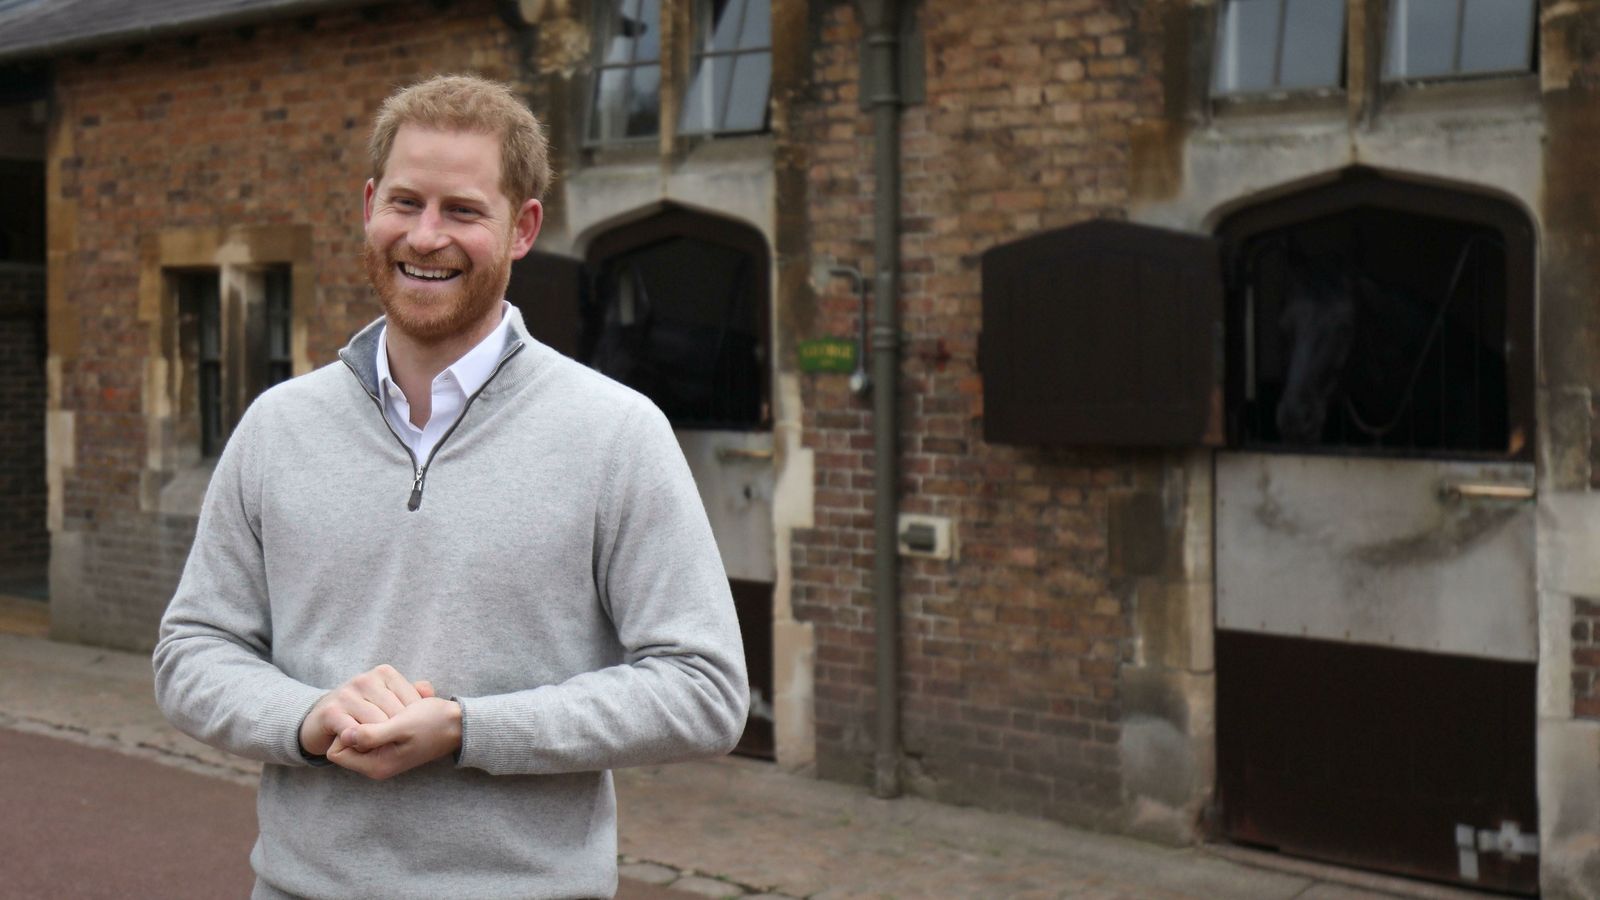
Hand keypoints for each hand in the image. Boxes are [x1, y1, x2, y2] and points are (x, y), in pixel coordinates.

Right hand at [298, 664, 435, 756]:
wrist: (321, 719)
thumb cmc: (362, 711)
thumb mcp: (388, 699)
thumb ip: (410, 694)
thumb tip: (429, 691)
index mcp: (384, 673)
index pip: (412, 701)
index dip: (414, 723)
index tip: (409, 734)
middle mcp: (365, 680)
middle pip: (396, 715)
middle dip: (398, 734)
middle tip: (397, 746)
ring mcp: (347, 694)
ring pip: (377, 725)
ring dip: (380, 742)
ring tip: (381, 748)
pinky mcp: (331, 712)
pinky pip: (355, 734)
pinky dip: (362, 745)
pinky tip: (363, 748)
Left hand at [326, 698, 462, 780]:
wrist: (460, 723)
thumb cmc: (434, 723)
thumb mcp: (402, 727)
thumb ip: (371, 734)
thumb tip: (342, 735)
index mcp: (376, 765)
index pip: (336, 752)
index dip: (343, 732)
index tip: (364, 719)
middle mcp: (377, 763)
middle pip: (345, 742)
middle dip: (357, 723)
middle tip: (383, 713)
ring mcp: (384, 753)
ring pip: (359, 732)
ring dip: (370, 717)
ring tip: (395, 712)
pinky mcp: (390, 742)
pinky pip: (372, 727)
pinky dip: (380, 715)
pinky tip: (398, 710)